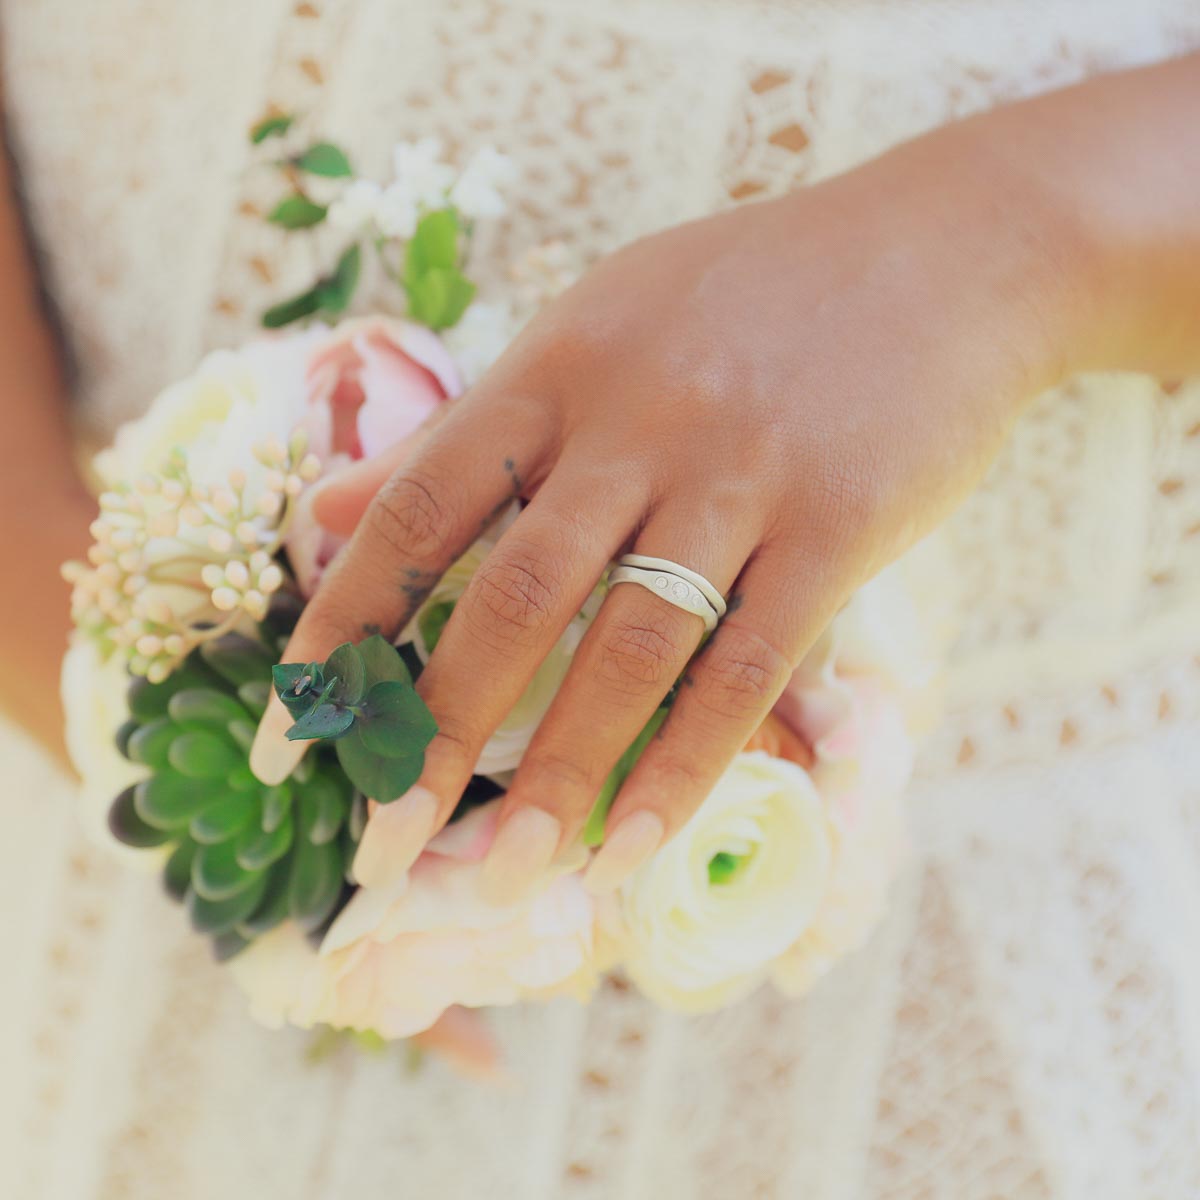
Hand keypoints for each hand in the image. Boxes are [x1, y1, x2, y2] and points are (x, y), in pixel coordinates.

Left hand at [252, 48, 1199, 899]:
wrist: (943, 254)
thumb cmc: (750, 299)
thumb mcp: (596, 325)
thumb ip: (472, 428)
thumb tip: (331, 507)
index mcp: (558, 366)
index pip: (420, 506)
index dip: (347, 620)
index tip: (297, 725)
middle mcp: (637, 421)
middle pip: (514, 597)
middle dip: (436, 732)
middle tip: (380, 843)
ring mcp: (740, 475)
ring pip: (628, 648)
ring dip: (558, 777)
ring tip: (499, 875)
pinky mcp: (838, 525)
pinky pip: (748, 667)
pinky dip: (684, 766)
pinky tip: (632, 845)